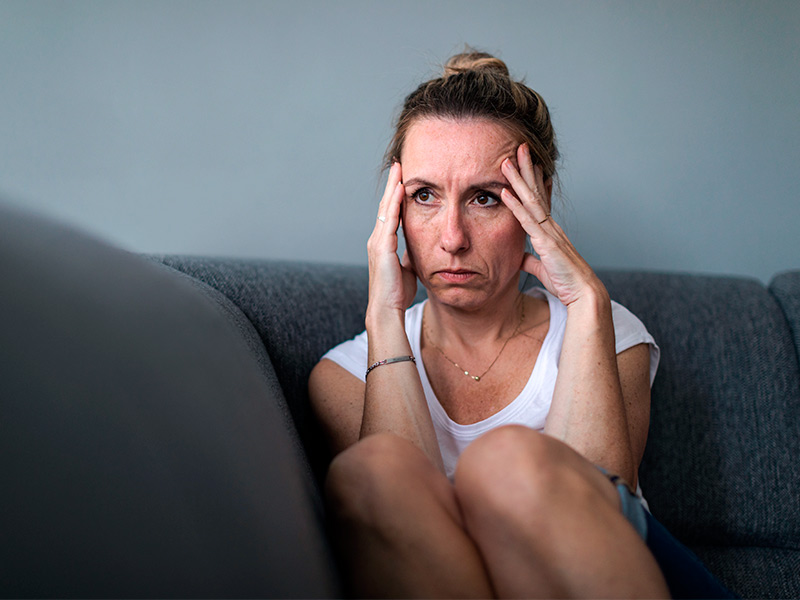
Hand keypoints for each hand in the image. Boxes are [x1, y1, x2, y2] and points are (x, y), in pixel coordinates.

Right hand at [366, 162, 417, 315]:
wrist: (386, 309)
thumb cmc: (397, 293)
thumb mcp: (408, 268)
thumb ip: (410, 255)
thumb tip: (421, 247)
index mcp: (383, 243)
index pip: (390, 213)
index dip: (395, 195)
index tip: (403, 179)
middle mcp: (377, 239)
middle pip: (385, 204)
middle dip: (392, 184)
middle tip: (399, 164)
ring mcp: (377, 242)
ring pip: (385, 207)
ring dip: (393, 186)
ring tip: (399, 168)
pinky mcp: (382, 247)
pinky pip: (389, 219)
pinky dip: (394, 202)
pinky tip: (400, 188)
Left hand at [500, 144, 603, 305]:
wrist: (583, 294)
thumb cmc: (566, 283)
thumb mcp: (542, 268)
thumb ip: (530, 260)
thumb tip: (519, 256)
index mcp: (550, 231)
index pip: (539, 200)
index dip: (533, 181)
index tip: (527, 164)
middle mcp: (551, 226)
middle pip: (537, 192)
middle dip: (527, 169)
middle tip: (519, 147)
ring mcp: (549, 232)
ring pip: (531, 200)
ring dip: (518, 179)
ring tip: (507, 161)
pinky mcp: (546, 243)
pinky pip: (527, 220)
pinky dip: (515, 205)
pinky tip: (505, 192)